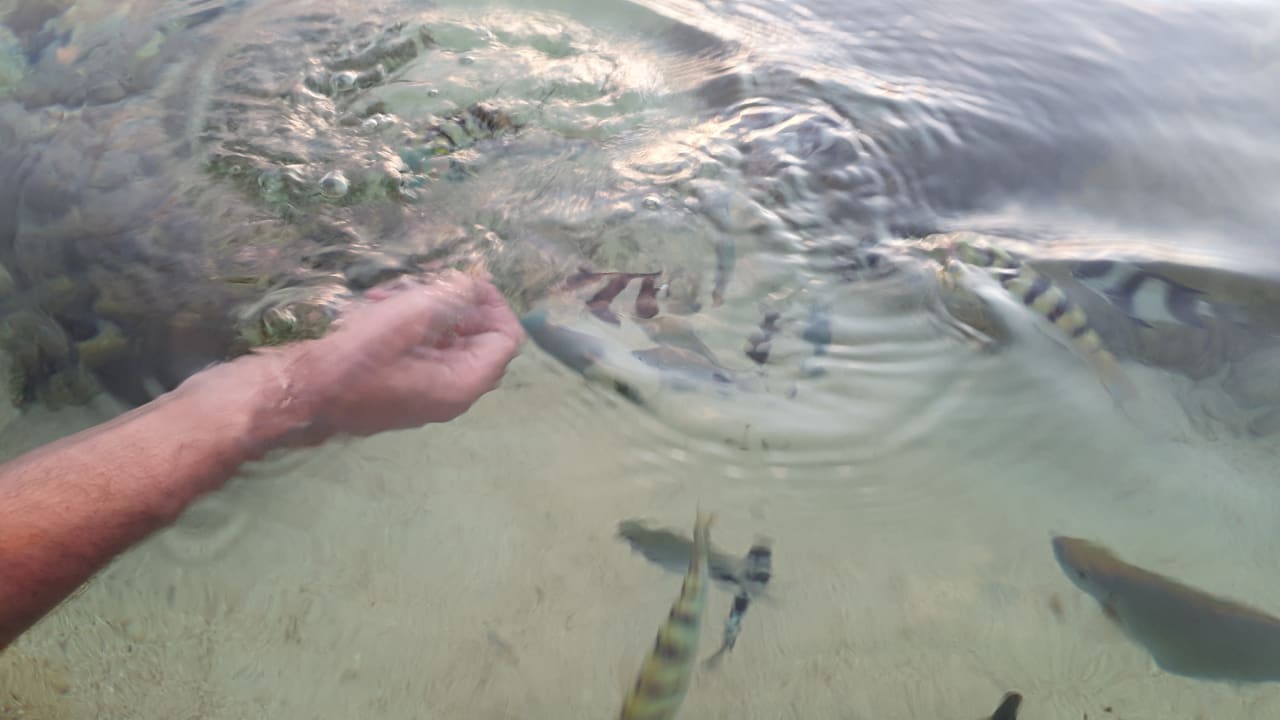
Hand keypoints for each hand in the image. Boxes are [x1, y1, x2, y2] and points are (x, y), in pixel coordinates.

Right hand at [285, 270, 525, 438]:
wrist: (299, 393)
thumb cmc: (355, 358)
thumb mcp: (408, 315)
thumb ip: (451, 296)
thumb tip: (473, 285)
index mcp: (463, 383)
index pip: (507, 340)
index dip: (494, 304)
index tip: (467, 279)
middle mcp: (451, 394)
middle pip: (477, 338)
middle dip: (454, 302)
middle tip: (423, 282)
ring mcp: (426, 392)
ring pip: (444, 339)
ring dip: (423, 307)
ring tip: (386, 291)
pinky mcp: (401, 387)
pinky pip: (419, 350)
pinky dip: (406, 324)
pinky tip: (374, 304)